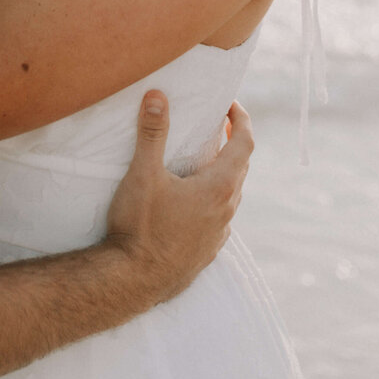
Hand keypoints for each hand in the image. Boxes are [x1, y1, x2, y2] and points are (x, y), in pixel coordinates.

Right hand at [104, 92, 252, 307]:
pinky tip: (192, 202)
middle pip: (241, 168)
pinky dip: (213, 199)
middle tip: (216, 125)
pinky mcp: (206, 252)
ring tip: (201, 160)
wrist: (133, 283)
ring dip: (223, 173)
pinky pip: (219, 218)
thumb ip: (152, 132)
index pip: (245, 144)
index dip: (242, 119)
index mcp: (218, 188)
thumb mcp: (143, 174)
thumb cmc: (140, 226)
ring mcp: (218, 234)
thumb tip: (157, 95)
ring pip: (231, 195)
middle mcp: (226, 211)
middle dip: (232, 143)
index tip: (230, 104)